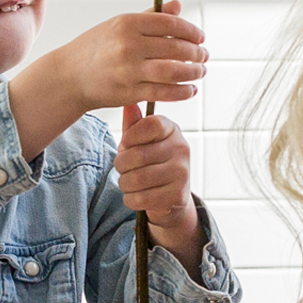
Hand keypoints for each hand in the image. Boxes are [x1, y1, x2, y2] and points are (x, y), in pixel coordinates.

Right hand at [32, 2, 207, 111]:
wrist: (69, 76)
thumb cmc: (96, 48)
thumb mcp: (118, 25)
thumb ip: (151, 17)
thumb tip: (178, 6)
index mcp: (127, 23)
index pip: (171, 24)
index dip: (191, 31)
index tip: (200, 38)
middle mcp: (129, 45)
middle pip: (176, 48)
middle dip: (197, 53)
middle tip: (205, 56)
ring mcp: (129, 70)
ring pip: (174, 71)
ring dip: (193, 73)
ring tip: (200, 72)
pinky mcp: (129, 92)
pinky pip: (164, 92)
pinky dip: (182, 92)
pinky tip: (189, 90)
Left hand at [116, 105, 199, 237]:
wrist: (170, 196)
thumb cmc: (150, 162)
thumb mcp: (141, 141)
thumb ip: (133, 125)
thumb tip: (128, 103)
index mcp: (172, 129)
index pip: (150, 125)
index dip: (131, 136)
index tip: (126, 144)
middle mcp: (182, 148)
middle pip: (137, 155)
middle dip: (121, 165)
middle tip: (122, 168)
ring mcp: (182, 172)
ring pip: (136, 179)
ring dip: (124, 183)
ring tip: (128, 182)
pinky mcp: (178, 195)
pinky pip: (141, 198)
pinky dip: (130, 199)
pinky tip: (135, 195)